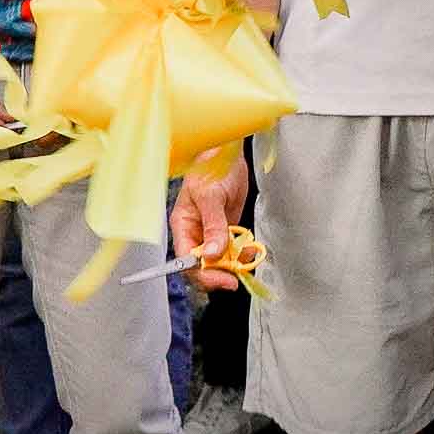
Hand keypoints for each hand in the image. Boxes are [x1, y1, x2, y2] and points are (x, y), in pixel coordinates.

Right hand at [170, 156, 254, 291]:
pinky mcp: (226, 229)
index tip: (223, 280)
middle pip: (202, 266)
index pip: (186, 260)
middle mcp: (195, 232)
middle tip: (237, 277)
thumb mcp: (210, 196)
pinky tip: (250, 250)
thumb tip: (212, 255)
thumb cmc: (211, 167)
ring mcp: (211, 232)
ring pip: (219, 261)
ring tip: (247, 259)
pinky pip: (232, 250)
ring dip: (233, 265)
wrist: (228, 153)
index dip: (203, 275)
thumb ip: (213, 226)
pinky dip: (242, 255)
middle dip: (219, 274)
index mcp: (183, 225)